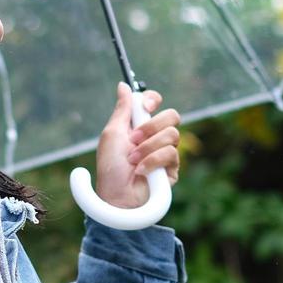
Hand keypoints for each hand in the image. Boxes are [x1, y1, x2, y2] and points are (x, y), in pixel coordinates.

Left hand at [94, 82, 180, 209]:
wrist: (116, 197)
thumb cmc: (110, 167)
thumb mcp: (112, 134)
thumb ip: (122, 110)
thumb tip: (124, 86)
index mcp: (139, 126)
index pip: (155, 104)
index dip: (153, 100)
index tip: (146, 106)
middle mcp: (154, 137)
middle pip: (172, 115)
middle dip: (151, 126)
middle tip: (133, 139)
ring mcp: (165, 153)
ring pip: (172, 134)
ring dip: (148, 147)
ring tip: (132, 160)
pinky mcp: (172, 169)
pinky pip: (171, 153)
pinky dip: (152, 161)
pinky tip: (140, 171)